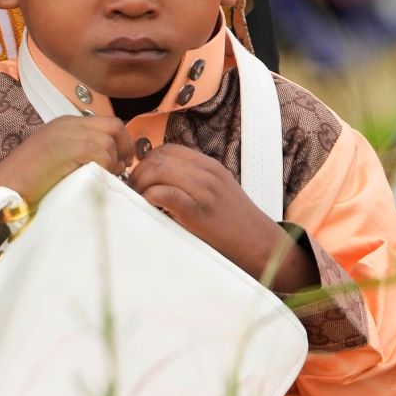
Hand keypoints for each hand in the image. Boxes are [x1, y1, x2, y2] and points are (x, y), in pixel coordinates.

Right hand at [0, 113, 139, 207]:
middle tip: (121, 169)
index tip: (120, 161)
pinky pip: (103, 154)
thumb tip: (106, 162)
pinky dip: (106, 168)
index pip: (106, 123)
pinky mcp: (73, 147)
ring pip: (110, 142)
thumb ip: (76, 153)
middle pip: (114, 126)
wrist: (4, 185)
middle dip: (125, 147)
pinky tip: (96, 179)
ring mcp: (70, 133)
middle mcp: (68, 123)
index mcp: (64, 123)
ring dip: (114, 162)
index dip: (119, 141)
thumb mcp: (54, 158)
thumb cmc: (24, 180)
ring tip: (105, 178)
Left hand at [126, 144, 316, 291]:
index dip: (146, 162)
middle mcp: (206, 173)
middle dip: (138, 174)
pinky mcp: (199, 211)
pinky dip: (150, 198)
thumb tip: (156, 182)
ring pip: (158, 171)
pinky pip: (165, 193)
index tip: (140, 179)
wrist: (262, 245)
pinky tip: (150, 208)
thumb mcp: (217, 190)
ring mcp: (204, 190)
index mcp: (209, 166)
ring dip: (140, 186)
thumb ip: (192, 181)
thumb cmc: (235, 223)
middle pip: (158, 159)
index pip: (167, 150)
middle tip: (133, 192)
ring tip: (139, 201)